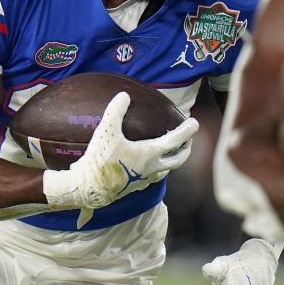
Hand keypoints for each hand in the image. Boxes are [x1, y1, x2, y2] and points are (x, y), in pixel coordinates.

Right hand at [43, 92, 197, 216]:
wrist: (88, 188)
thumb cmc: (100, 160)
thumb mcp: (106, 131)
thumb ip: (115, 111)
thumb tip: (124, 95)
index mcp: (150, 155)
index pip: (175, 141)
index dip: (186, 131)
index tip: (195, 123)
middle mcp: (151, 169)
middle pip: (177, 160)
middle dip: (186, 150)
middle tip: (189, 141)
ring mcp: (143, 180)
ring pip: (165, 170)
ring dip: (172, 160)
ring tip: (170, 152)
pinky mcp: (133, 187)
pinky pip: (151, 177)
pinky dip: (156, 169)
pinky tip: (147, 165)